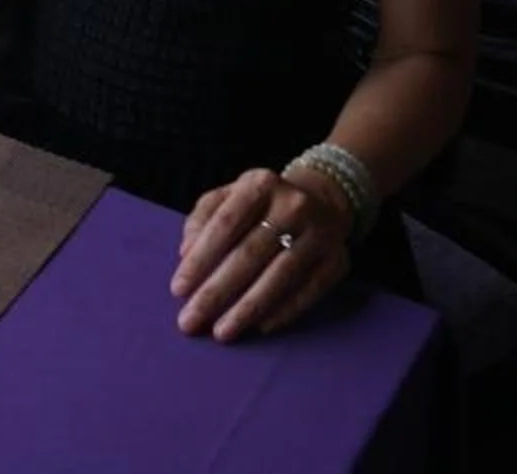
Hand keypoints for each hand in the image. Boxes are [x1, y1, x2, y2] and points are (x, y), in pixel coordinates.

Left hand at [170, 167, 353, 342]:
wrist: (321, 202)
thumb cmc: (259, 205)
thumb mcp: (227, 197)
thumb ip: (202, 220)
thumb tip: (186, 254)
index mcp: (260, 184)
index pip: (224, 225)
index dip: (200, 260)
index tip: (177, 290)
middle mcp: (293, 205)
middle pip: (249, 254)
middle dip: (216, 292)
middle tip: (190, 322)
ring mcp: (320, 233)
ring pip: (280, 276)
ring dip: (248, 308)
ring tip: (222, 332)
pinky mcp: (338, 261)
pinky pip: (309, 291)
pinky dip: (284, 311)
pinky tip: (260, 327)